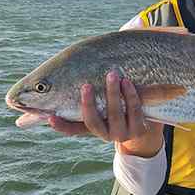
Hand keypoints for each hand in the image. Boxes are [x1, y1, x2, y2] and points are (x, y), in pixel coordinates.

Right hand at [48, 72, 163, 156]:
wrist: (143, 124)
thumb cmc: (116, 105)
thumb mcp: (102, 100)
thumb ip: (88, 88)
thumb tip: (76, 59)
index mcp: (91, 128)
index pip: (72, 129)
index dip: (61, 126)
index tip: (50, 116)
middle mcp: (104, 134)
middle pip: (93, 121)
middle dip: (88, 103)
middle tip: (86, 85)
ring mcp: (122, 134)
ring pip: (115, 115)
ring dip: (112, 94)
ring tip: (112, 74)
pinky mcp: (138, 130)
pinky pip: (134, 111)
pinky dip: (130, 95)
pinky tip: (126, 82)